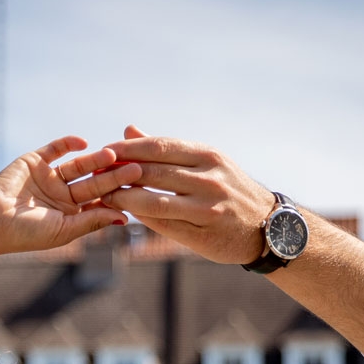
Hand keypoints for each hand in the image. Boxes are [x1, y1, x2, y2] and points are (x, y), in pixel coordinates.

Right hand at [0, 136, 130, 258]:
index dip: (117, 195)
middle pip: (93, 182)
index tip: (138, 190)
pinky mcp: (35, 161)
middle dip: (113, 175)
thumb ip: (92, 221)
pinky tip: (84, 143)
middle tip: (135, 168)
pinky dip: (69, 143)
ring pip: (78, 165)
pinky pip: (56, 149)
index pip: (99, 201)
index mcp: (72, 214)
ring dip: (95, 159)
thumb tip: (125, 218)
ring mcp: (50, 177)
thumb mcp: (63, 231)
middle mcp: (63, 194)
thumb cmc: (26, 234)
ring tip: (112, 153)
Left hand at [96, 125, 277, 264]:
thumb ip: (167, 150)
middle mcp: (208, 178)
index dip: (127, 149)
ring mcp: (206, 207)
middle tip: (94, 174)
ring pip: (153, 199)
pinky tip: (124, 214)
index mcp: (207, 156)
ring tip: (103, 195)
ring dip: (123, 197)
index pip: (159, 146)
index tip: (103, 151)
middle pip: (152, 171)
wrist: (269, 226)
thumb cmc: (230, 191)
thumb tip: (129, 131)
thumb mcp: (206, 163)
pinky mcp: (202, 232)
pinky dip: (140, 217)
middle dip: (118, 172)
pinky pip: (163, 223)